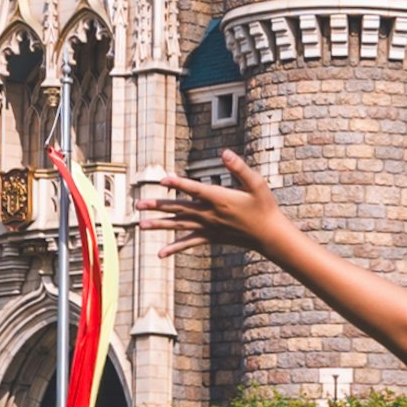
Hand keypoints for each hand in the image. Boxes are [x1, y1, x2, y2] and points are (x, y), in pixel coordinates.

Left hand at [136, 151, 286, 250]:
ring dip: (159, 224)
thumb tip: (225, 152)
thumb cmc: (264, 206)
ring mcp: (208, 227)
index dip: (178, 184)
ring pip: (179, 225)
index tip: (163, 180)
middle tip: (138, 205)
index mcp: (219, 199)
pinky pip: (188, 243)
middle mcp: (210, 214)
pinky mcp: (210, 237)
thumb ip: (239, 168)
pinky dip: (174, 248)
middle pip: (179, 208)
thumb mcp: (256, 183)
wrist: (268, 235)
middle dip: (158, 206)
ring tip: (140, 225)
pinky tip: (160, 254)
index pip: (194, 189)